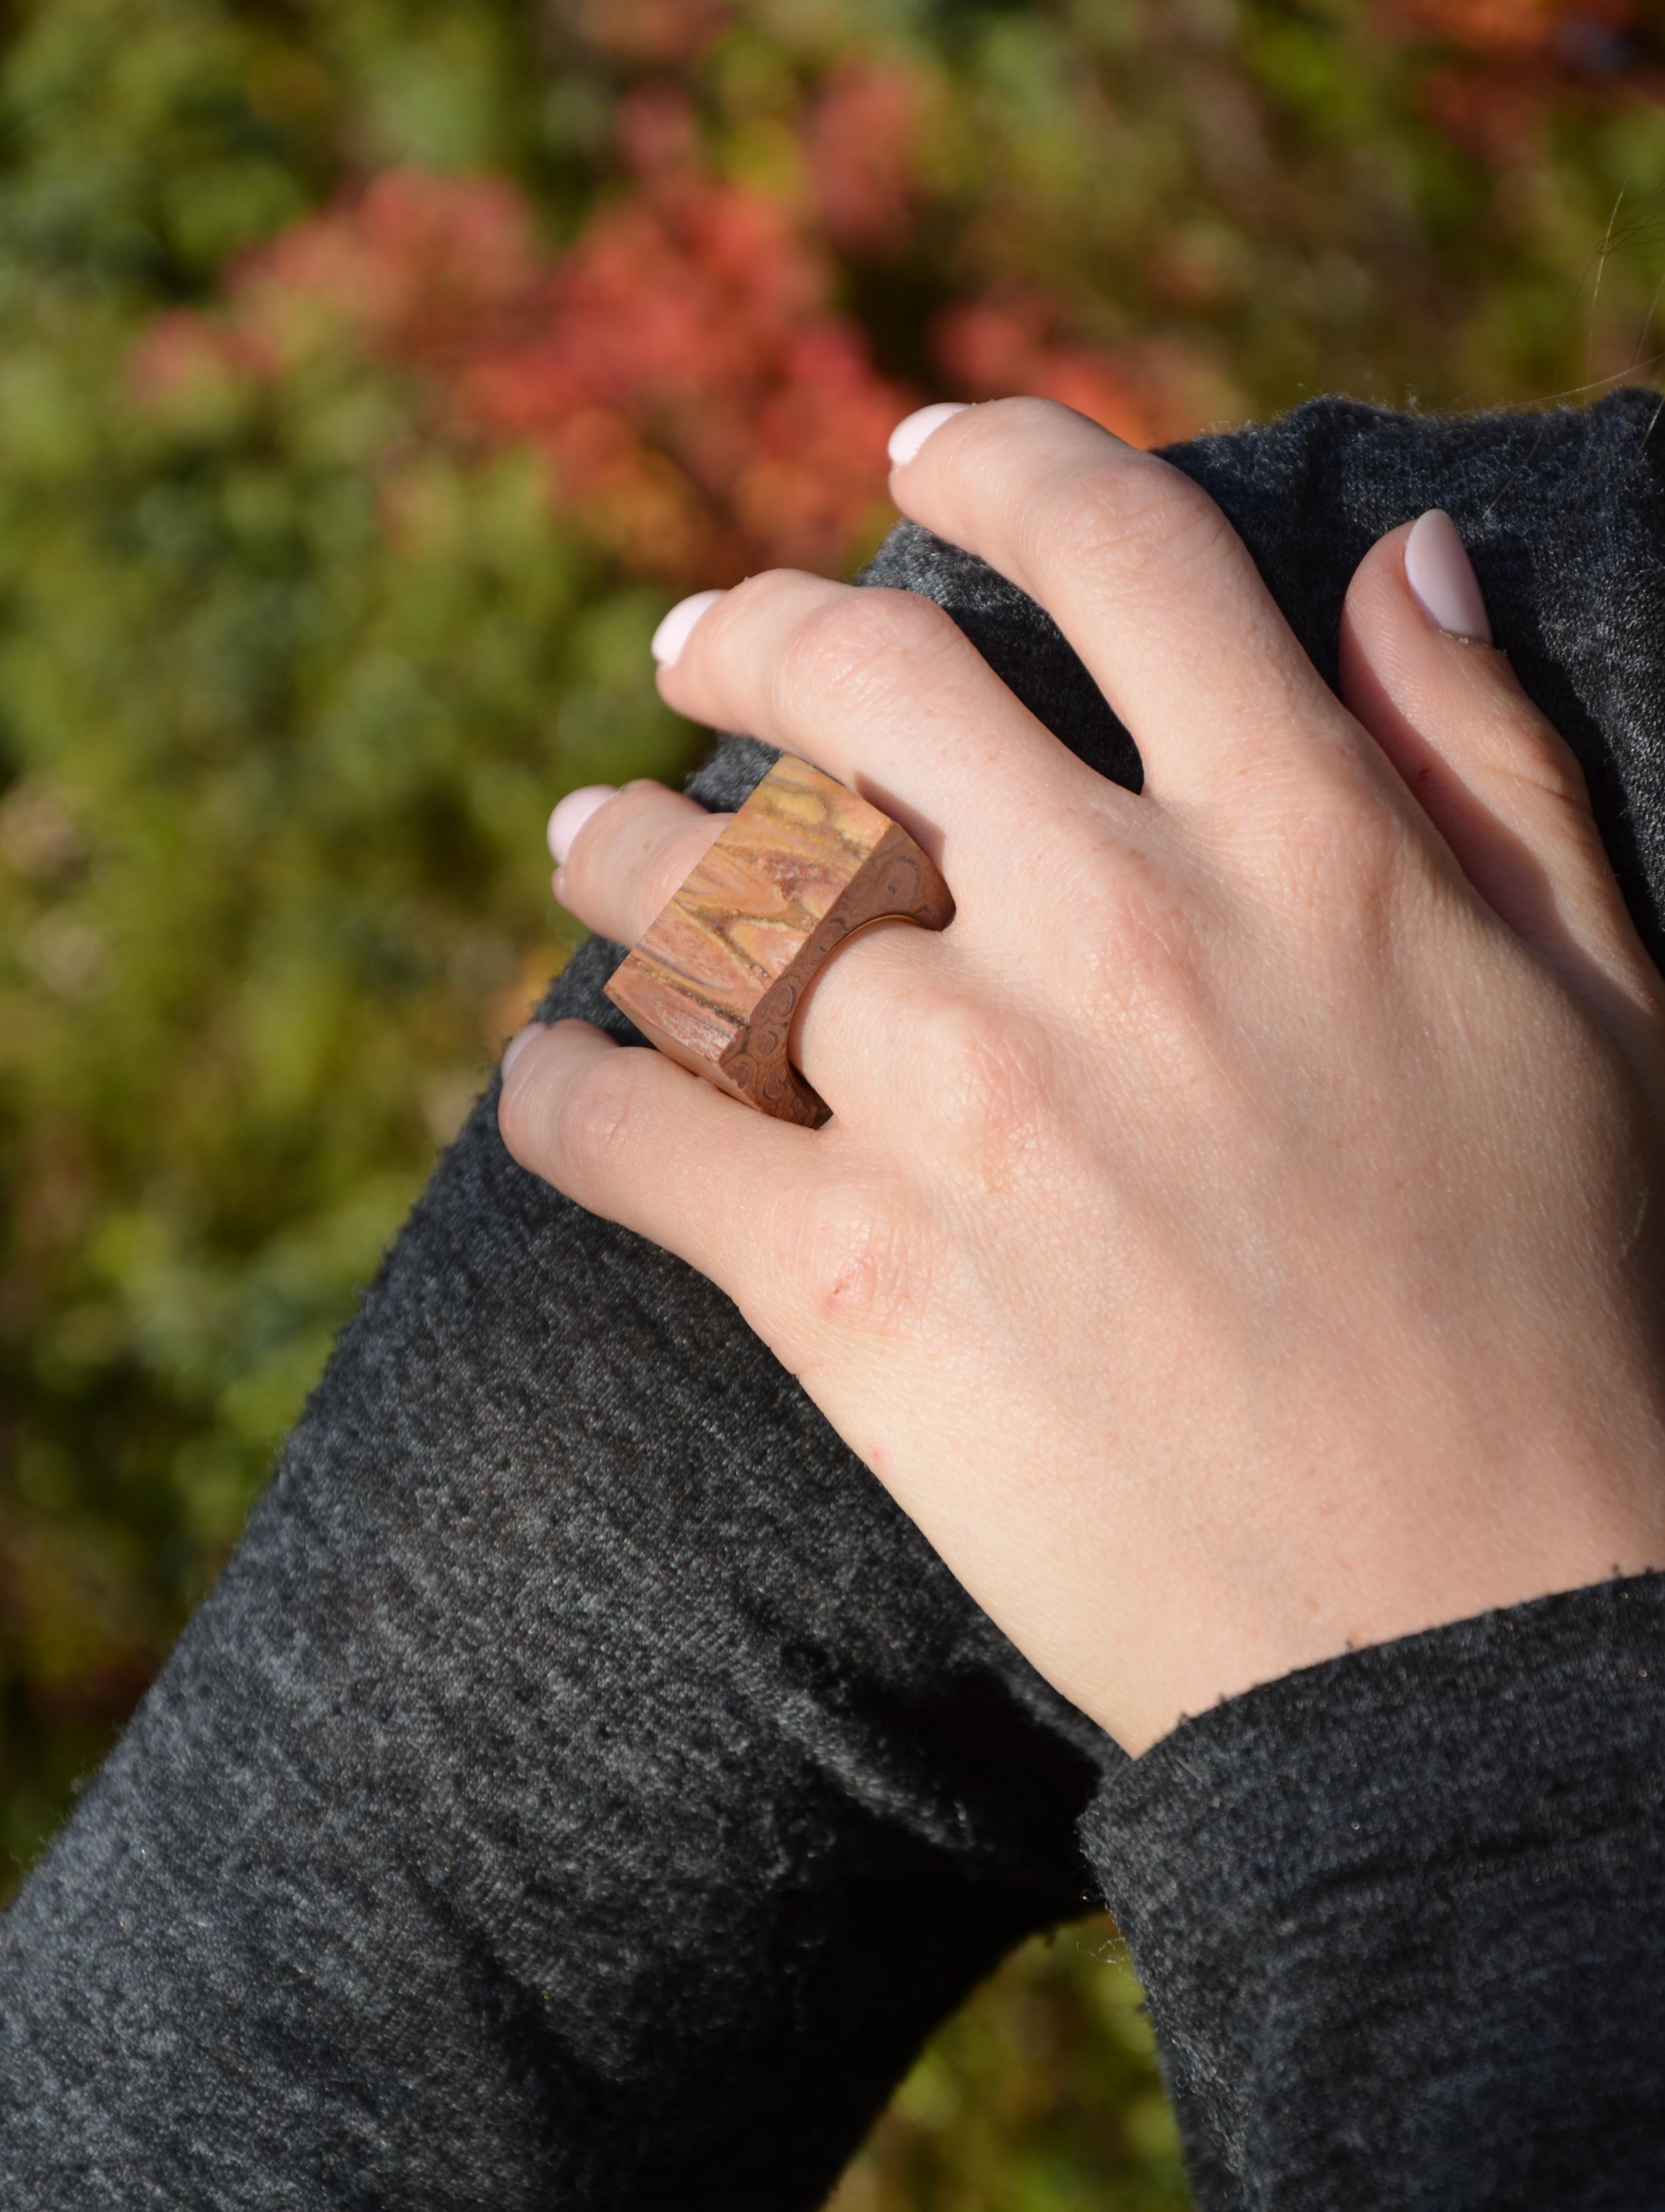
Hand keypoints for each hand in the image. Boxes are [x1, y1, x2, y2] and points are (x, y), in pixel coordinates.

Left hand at [500, 400, 1664, 1752]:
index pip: (1120, 553)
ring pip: (710, 898)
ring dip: (621, 853)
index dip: (1002, 464)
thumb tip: (1404, 557)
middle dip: (752, 630)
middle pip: (863, 683)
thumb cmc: (1562, 1325)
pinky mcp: (849, 1286)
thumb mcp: (1599, 1006)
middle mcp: (1115, 932)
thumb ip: (1492, 764)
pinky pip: (630, 1134)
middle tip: (693, 646)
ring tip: (589, 844)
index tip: (921, 455)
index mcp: (1305, 845)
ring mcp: (964, 1105)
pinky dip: (561, 1099)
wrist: (1454, 1636)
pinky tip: (547, 1085)